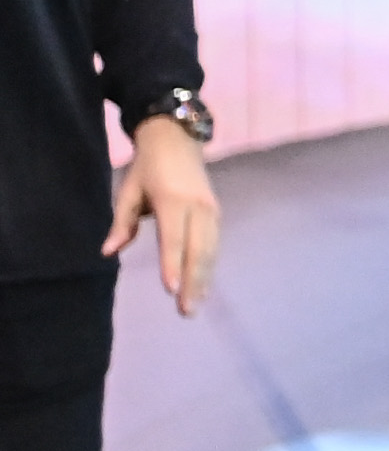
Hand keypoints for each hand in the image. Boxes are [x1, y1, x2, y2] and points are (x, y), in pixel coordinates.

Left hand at [105, 115, 219, 314]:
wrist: (178, 139)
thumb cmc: (147, 167)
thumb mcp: (128, 191)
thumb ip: (122, 223)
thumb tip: (109, 251)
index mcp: (173, 201)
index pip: (173, 239)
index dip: (172, 265)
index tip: (170, 290)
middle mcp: (198, 208)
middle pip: (198, 251)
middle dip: (192, 282)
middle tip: (186, 311)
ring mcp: (211, 211)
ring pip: (210, 251)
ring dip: (203, 279)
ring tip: (196, 304)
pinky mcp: (216, 214)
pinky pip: (214, 245)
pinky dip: (209, 267)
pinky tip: (203, 283)